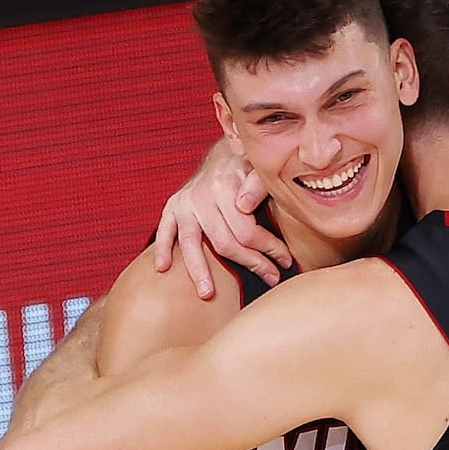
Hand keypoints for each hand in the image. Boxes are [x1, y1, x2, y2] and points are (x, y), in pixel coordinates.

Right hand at [153, 140, 287, 297]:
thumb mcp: (260, 169)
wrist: (224, 155)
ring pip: (192, 244)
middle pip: (224, 242)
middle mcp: (202, 195)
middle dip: (251, 264)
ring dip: (200, 271)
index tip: (286, 262)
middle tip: (271, 278)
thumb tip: (245, 206)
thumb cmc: (249, 168)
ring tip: (207, 294)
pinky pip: (165, 231)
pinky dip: (162, 249)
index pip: (247, 230)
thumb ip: (258, 185)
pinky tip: (162, 268)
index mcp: (226, 186)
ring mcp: (185, 203)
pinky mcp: (172, 207)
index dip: (269, 249)